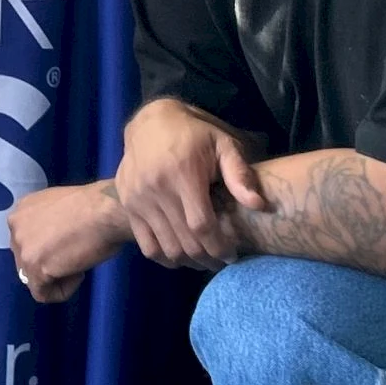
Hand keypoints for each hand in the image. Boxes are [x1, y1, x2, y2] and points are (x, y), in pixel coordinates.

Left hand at [6, 182, 132, 302]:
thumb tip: (52, 244)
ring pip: (33, 278)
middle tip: (74, 256)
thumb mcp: (60, 209)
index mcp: (22, 209)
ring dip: (56, 277)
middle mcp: (15, 226)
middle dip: (48, 263)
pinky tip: (78, 274)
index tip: (69, 245)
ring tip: (78, 264)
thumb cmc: (95, 206)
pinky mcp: (34, 268)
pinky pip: (43, 294)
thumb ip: (46, 225)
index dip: (49, 248)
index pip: (27, 240)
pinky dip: (62, 291)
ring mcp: (22, 248)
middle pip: (26, 259)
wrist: (106, 210)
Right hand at [116, 99, 268, 268]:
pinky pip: (147, 246)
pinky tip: (181, 254)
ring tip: (204, 258)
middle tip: (221, 260)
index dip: (219, 246)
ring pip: (167, 248)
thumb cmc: (194, 135)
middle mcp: (155, 188)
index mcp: (182, 173)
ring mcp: (137, 199)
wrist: (150, 123)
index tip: (232, 254)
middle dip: (208, 258)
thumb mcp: (222, 145)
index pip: (201, 225)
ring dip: (189, 261)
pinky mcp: (127, 205)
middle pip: (185, 242)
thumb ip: (239, 174)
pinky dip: (165, 257)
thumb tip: (258, 205)